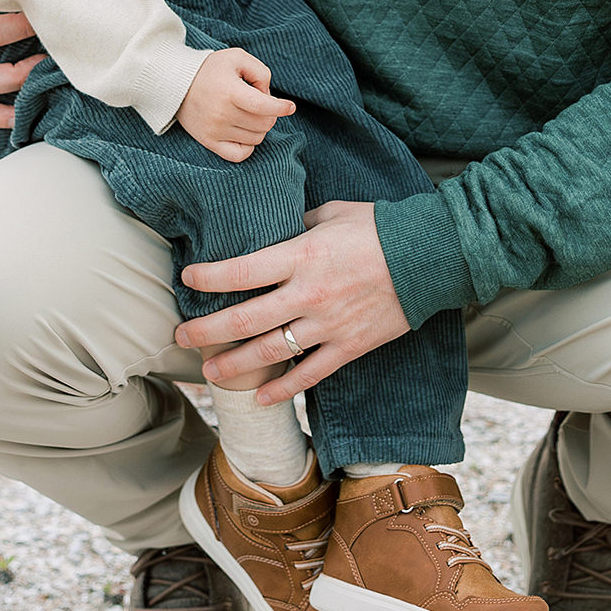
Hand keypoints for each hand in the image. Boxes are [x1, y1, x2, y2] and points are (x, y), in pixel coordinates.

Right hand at [175, 47, 295, 161]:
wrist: (175, 83)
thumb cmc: (210, 68)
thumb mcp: (237, 57)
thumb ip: (260, 72)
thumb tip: (269, 96)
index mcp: (229, 92)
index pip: (263, 106)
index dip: (281, 108)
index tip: (290, 107)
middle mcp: (222, 114)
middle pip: (263, 124)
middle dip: (270, 113)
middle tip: (259, 102)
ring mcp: (215, 131)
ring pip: (256, 139)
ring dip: (260, 127)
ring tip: (249, 113)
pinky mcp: (209, 142)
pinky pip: (239, 155)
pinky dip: (249, 146)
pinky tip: (246, 132)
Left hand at [177, 200, 410, 402]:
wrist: (430, 255)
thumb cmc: (379, 227)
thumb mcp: (332, 213)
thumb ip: (297, 227)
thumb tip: (271, 233)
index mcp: (302, 254)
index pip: (242, 271)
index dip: (208, 278)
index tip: (187, 281)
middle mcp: (309, 293)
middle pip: (245, 319)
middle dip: (207, 332)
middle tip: (180, 339)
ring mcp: (329, 324)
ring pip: (271, 352)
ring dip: (235, 365)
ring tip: (211, 373)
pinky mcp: (349, 346)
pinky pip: (310, 374)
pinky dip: (283, 389)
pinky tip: (260, 397)